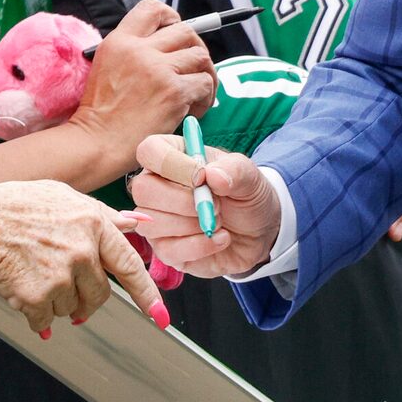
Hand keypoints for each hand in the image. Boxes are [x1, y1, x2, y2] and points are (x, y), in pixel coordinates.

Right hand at [0, 181, 167, 336]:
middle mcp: (82, 250)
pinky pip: (45, 320)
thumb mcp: (62, 197)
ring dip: (55, 302)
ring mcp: (61, 275)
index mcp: (92, 223)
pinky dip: (34, 316)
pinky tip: (18, 293)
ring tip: (31, 276)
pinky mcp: (39, 297)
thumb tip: (136, 223)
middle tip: (64, 289)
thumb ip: (101, 214)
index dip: (146, 294)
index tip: (159, 316)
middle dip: (84, 299)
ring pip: (71, 308)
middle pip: (100, 294)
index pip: (129, 265)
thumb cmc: (13, 207)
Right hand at [71, 1, 214, 167]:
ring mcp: (159, 70)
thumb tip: (167, 47)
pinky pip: (205, 83)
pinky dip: (205, 97)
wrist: (97, 143)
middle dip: (195, 48)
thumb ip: (132, 52)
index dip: (171, 17)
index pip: (153, 8)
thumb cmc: (101, 114)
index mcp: (119, 41)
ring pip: (201, 56)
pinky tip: (193, 110)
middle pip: (185, 31)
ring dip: (204, 74)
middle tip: (193, 68)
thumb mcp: (106, 68)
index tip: (176, 34)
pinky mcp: (174, 93)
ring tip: (196, 92)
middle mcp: (139, 50)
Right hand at [124, 134, 278, 276]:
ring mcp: (157, 219)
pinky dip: (202, 245)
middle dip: (183, 201)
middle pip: (143, 189)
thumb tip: (211, 175)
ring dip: (194, 224)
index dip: (172, 164)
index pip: (149, 151)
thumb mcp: (250, 177)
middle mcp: (156, 186)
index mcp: (172, 157)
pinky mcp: (165, 249)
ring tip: (219, 221)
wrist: (259, 232)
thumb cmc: (246, 196)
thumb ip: (235, 170)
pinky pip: (169, 250)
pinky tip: (221, 238)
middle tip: (217, 205)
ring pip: (153, 223)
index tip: (202, 177)